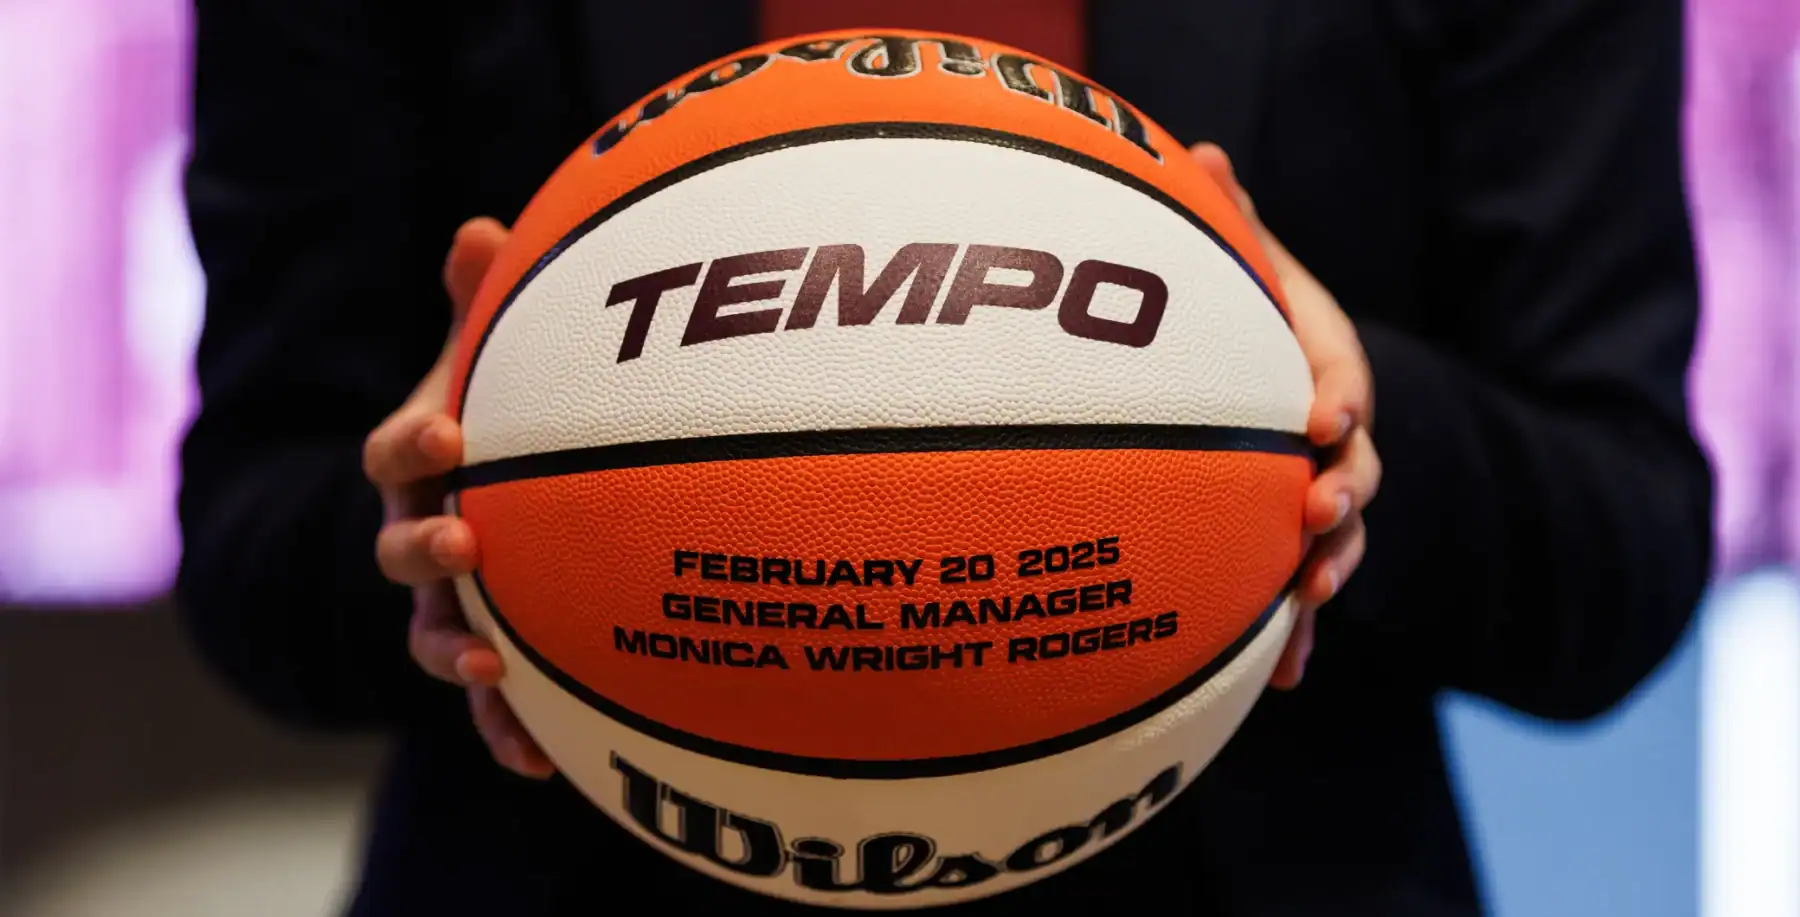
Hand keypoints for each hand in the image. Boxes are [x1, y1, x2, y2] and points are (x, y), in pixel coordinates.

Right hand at [363, 216, 554, 777]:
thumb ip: (488, 304)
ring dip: (457, 654)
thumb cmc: (502, 411)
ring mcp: (447, 605)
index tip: (448, 429)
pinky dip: (505, 732)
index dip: (412, 442)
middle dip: (425, 552)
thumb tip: (486, 228)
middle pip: (399, 552)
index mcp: (418, 465)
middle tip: (466, 544)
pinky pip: (488, 706)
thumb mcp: (491, 355)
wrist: (499, 488)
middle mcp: (419, 538)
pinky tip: (544, 764)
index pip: (394, 454)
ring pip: (432, 637)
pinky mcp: (488, 657)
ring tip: (495, 670)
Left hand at [1190, 144, 1381, 689]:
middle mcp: (1328, 428)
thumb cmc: (1224, 304)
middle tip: (1319, 511)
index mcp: (1313, 356)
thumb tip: (1202, 155)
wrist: (1237, 369)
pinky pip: (1298, 588)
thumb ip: (1221, 221)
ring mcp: (1316, 489)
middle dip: (1345, 489)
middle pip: (1357, 459)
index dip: (1338, 392)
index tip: (1320, 417)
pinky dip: (1293, 630)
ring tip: (1305, 600)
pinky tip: (1280, 676)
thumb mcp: (1225, 259)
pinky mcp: (1289, 542)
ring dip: (1328, 566)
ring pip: (1338, 534)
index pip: (1339, 367)